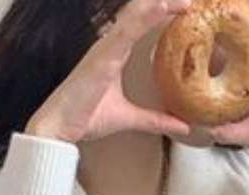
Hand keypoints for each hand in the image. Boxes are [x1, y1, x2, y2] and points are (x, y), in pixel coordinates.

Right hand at [26, 0, 192, 143]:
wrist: (59, 127)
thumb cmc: (85, 117)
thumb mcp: (128, 118)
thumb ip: (154, 120)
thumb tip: (182, 126)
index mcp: (114, 53)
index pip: (140, 24)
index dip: (160, 12)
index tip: (185, 8)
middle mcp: (109, 46)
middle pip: (139, 14)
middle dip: (164, 3)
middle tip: (190, 0)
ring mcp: (105, 49)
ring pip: (134, 16)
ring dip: (157, 5)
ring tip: (183, 0)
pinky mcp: (102, 58)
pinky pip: (126, 32)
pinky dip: (145, 18)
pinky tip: (162, 7)